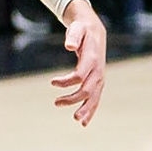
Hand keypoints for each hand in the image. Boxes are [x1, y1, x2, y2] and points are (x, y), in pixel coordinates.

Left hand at [54, 0, 106, 125]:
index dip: (67, 81)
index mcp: (92, 58)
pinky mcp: (98, 80)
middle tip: (56, 103)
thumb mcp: (76, 28)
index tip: (52, 82)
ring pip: (95, 97)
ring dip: (87, 109)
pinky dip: (91, 110)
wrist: (94, 30)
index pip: (80, 75)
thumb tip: (69, 45)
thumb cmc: (82, 29)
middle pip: (88, 89)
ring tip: (77, 120)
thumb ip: (73, 36)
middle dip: (74, 99)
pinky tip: (84, 121)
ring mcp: (99, 76)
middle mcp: (98, 70)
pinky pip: (96, 97)